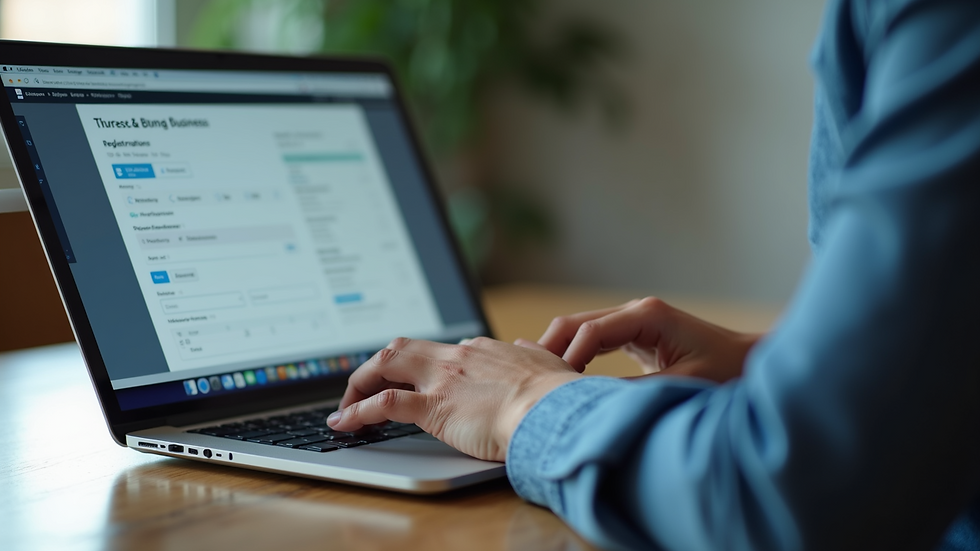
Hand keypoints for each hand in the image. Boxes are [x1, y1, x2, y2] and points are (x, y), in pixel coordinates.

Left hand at [326, 337, 580, 461]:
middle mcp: (455, 358)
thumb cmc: (555, 394)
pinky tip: (343, 423)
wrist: (551, 409)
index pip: (439, 351)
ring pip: (384, 366)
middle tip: (365, 387)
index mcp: (481, 350)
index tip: (414, 380)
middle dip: (377, 366)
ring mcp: (442, 380)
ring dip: (359, 383)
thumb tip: (524, 345)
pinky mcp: (434, 408)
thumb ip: (530, 353)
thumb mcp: (546, 362)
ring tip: (345, 407)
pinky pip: (383, 405)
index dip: (420, 366)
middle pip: (401, 348)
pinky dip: (357, 412)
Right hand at [537, 297, 761, 382]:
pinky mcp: (633, 334)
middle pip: (576, 323)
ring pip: (579, 330)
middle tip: (528, 381)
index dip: (567, 358)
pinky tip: (559, 376)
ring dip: (558, 352)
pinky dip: (573, 356)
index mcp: (646, 316)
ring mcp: (633, 320)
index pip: (590, 330)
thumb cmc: (726, 373)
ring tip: (537, 381)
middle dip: (550, 349)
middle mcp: (635, 312)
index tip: (554, 387)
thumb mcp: (680, 385)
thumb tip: (592, 402)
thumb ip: (634, 391)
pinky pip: (592, 340)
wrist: (752, 364)